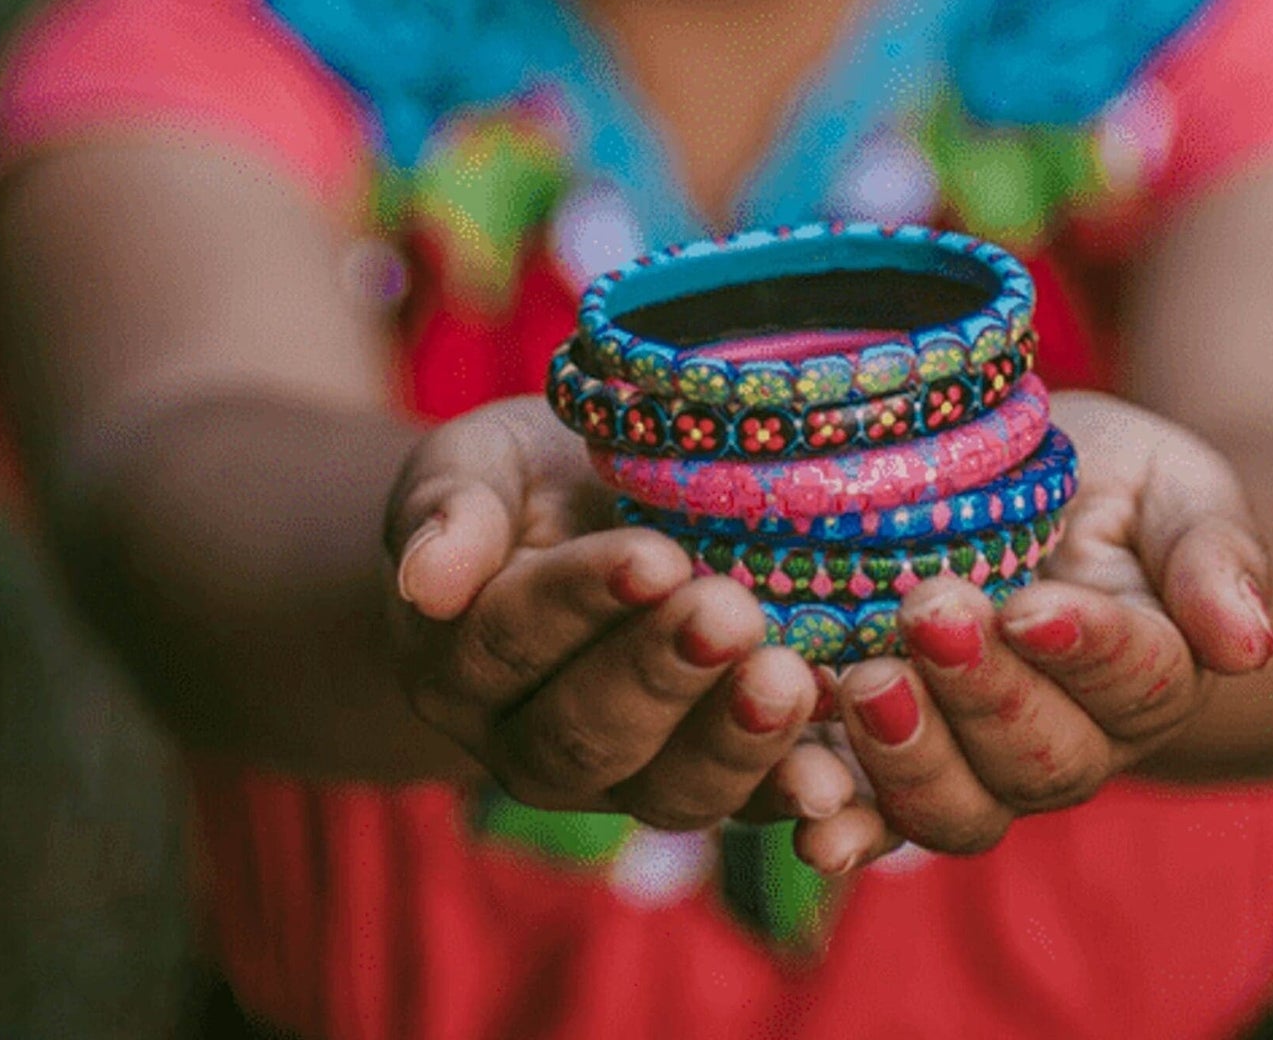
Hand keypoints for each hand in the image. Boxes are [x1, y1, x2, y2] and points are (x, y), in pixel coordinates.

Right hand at [383, 397, 859, 830]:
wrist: (580, 520)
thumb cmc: (525, 480)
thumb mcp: (475, 464)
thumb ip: (452, 509)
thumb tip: (427, 578)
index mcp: (461, 659)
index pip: (511, 638)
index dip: (580, 601)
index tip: (651, 556)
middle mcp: (530, 741)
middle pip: (588, 730)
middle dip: (664, 674)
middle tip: (730, 614)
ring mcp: (627, 777)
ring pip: (672, 790)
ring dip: (737, 740)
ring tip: (792, 682)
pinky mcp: (714, 783)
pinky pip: (756, 808)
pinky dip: (803, 799)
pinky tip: (844, 780)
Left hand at [786, 390, 1272, 869]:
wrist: (1040, 497)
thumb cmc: (1117, 482)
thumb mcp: (1175, 484)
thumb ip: (1215, 553)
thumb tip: (1251, 644)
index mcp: (1156, 671)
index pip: (1136, 677)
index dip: (1082, 647)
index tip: (1030, 605)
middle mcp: (1078, 742)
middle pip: (1042, 754)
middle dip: (982, 691)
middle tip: (927, 612)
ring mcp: (985, 766)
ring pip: (963, 807)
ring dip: (910, 759)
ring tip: (865, 685)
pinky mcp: (898, 764)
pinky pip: (877, 818)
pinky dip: (844, 823)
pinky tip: (809, 816)